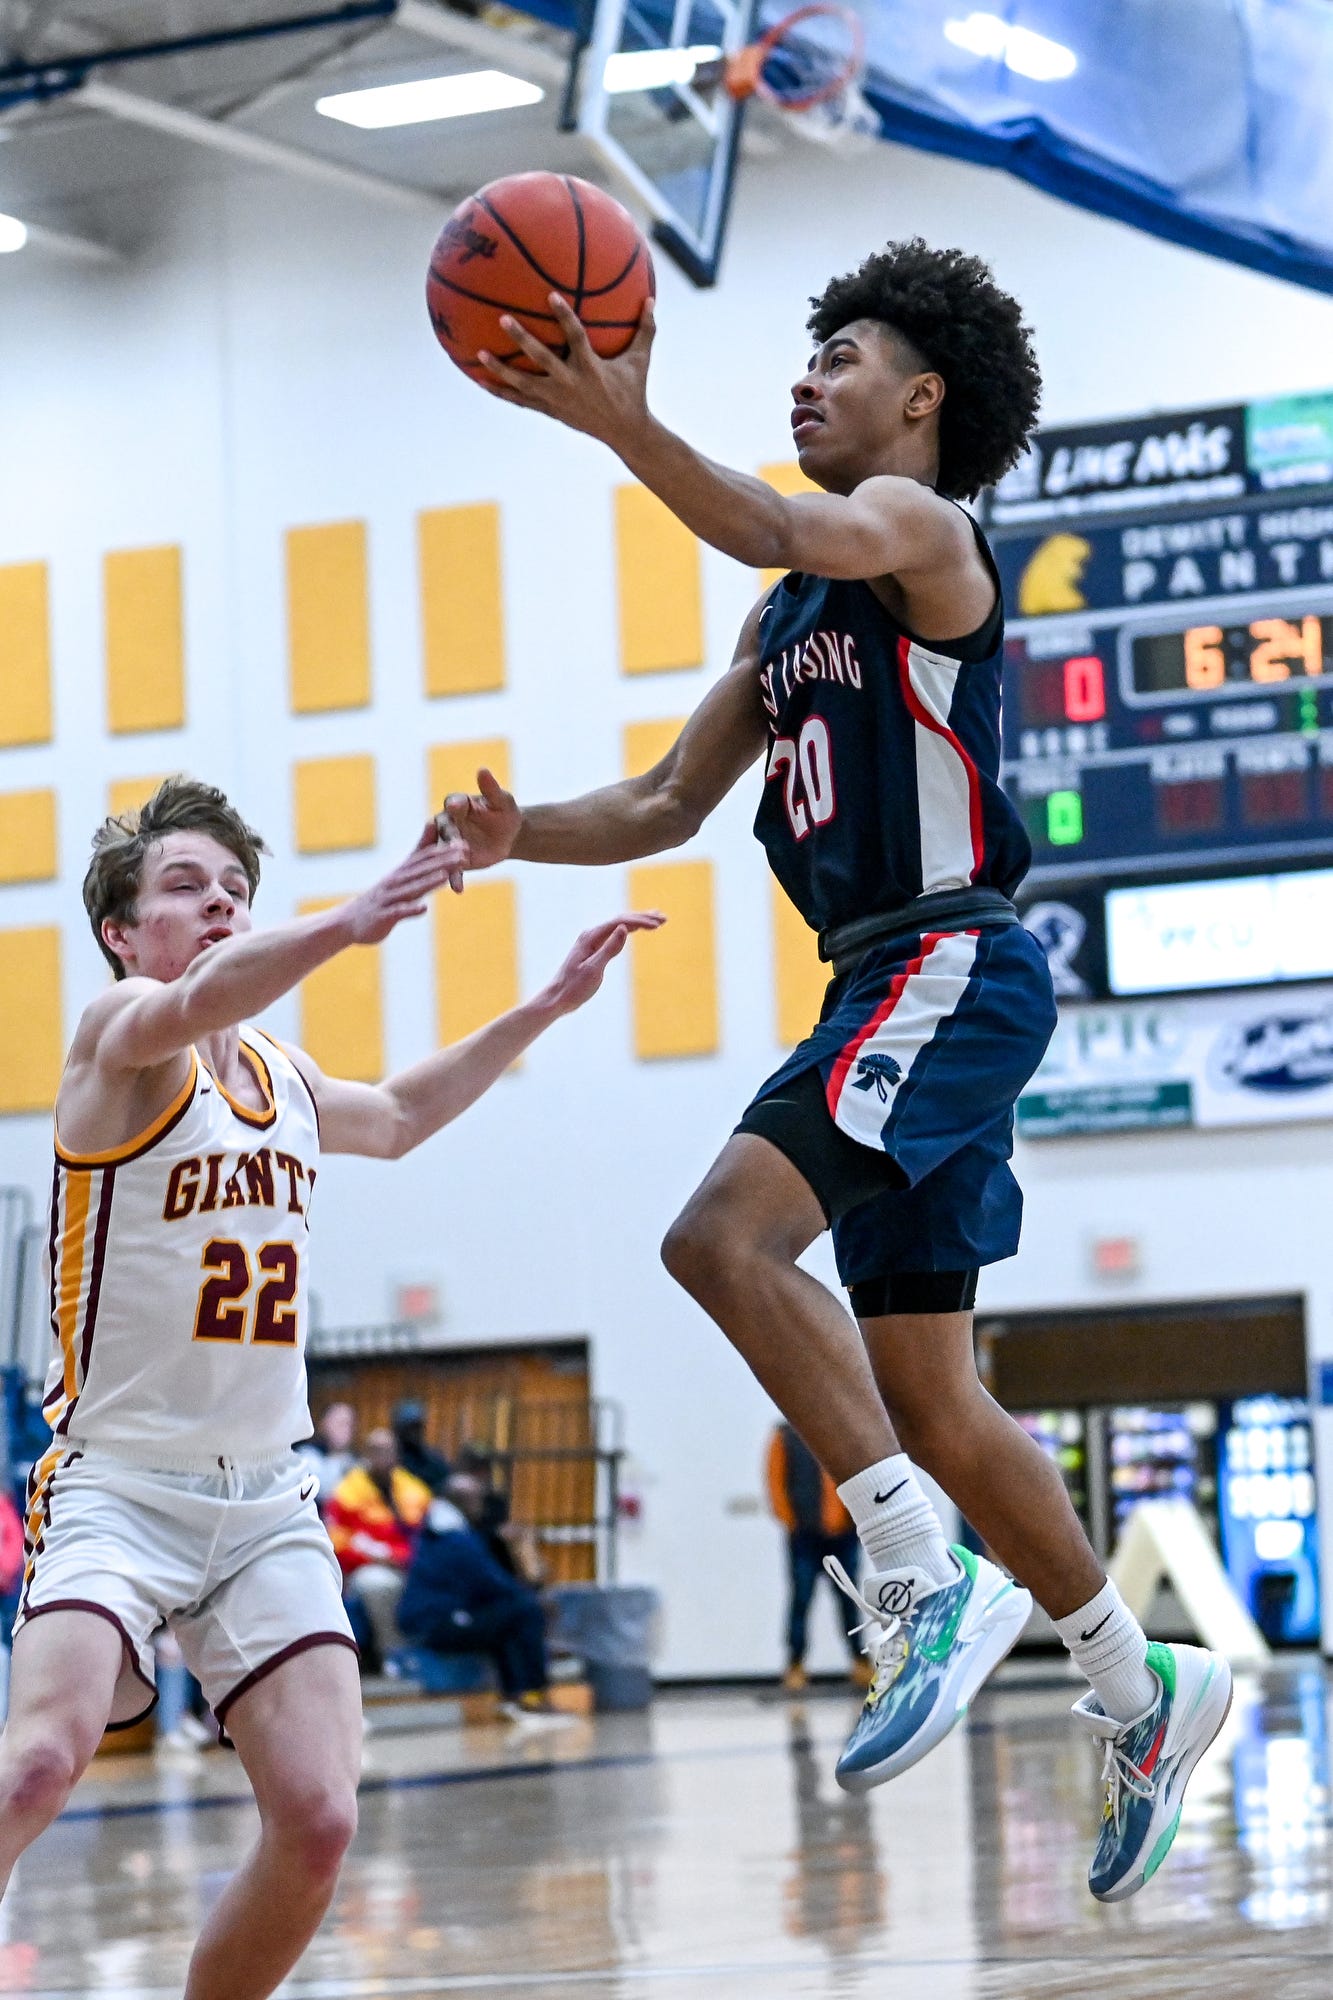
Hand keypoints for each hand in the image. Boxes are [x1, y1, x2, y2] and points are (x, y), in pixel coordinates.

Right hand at [342, 823, 468, 944]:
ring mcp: (388, 898)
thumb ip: (418, 857)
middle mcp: (394, 882)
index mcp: (401, 873)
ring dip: (427, 882)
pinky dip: (410, 910)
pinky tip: (423, 909)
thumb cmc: (381, 898)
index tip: (464, 844)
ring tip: (445, 876)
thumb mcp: (400, 876)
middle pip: (420, 870)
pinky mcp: (383, 916)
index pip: (424, 858)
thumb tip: (431, 830)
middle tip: (463, 855)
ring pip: (410, 888)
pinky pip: (398, 912)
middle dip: (442, 862)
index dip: (444, 851)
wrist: (350, 922)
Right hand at [439, 768, 521, 870]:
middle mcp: (448, 822)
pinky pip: (451, 870)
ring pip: (443, 852)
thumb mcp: (502, 802)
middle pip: (444, 829)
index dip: (454, 805)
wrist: (510, 836)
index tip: (456, 806)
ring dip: (447, 861)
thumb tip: (483, 770)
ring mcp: (448, 843)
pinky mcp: (454, 862)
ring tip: (452, 871)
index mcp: (458, 804)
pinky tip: (458, 889)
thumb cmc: (505, 813)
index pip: (452, 803)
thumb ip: (491, 789)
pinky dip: (454, 879)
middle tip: (458, 846)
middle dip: (450, 838)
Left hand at [478, 293, 654, 447]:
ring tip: (479, 352)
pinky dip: (501, 391)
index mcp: (591, 368)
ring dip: (500, 369)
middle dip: (522, 339)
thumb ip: (646, 329)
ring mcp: (556, 399)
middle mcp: (570, 383)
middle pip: (541, 358)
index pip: (576, 337)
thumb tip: (651, 298)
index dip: (563, 316)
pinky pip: (521, 400)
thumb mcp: (640, 361)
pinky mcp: (549, 410)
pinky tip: (481, 381)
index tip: (550, 296)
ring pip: (523, 383)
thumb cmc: (632, 391)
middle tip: (503, 319)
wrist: (625, 432)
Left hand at [537, 912, 664, 1017]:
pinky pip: (614, 934)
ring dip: (637, 921)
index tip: (657, 924)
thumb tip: (624, 928)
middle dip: (642, 918)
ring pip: (618, 926)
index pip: (619, 922)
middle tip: (663, 919)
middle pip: (620, 920)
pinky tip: (636, 929)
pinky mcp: (594, 949)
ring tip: (657, 920)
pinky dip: (628, 930)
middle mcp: (591, 935)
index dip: (640, 921)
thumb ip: (609, 948)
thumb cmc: (574, 987)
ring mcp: (592, 941)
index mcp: (590, 937)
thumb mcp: (594, 970)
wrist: (557, 998)